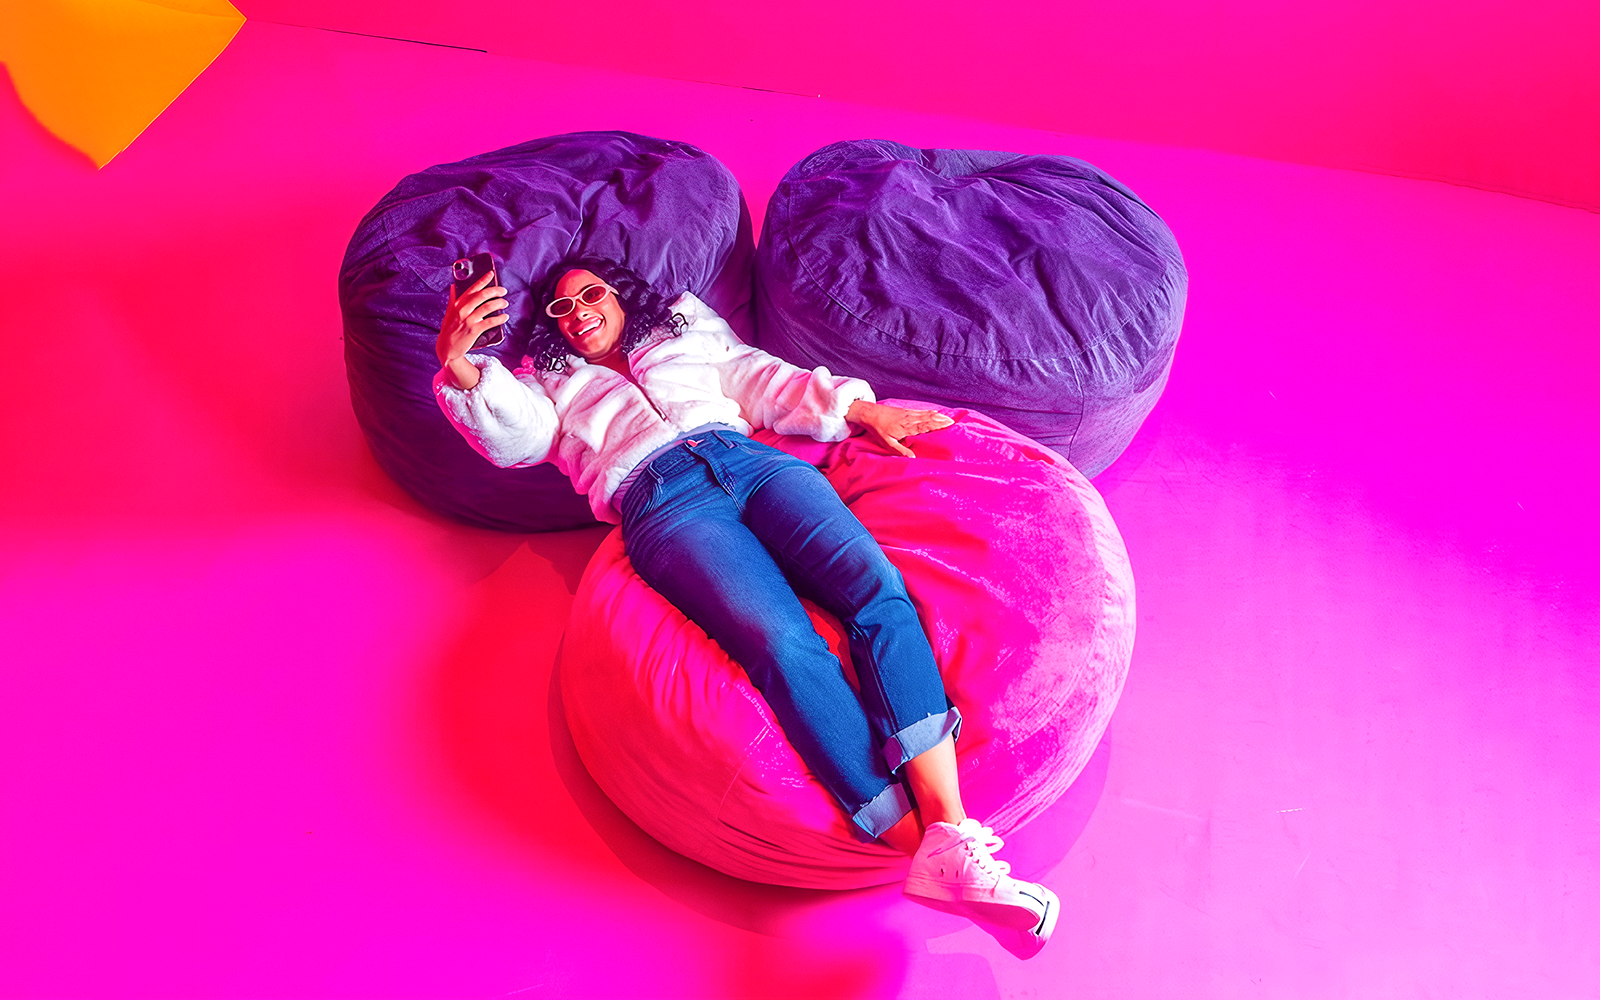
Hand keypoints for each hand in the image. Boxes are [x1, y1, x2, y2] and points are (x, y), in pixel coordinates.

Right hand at [436, 270, 508, 385]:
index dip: (483, 280)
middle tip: (503, 291)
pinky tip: (505, 317)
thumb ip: (453, 299)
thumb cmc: (449, 330)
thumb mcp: (449, 313)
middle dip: (495, 291)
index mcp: (457, 304)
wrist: (447, 348)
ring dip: (499, 303)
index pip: (471, 288)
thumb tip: (453, 286)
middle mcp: (462, 310)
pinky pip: (490, 322)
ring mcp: (468, 320)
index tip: (491, 274)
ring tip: (505, 302)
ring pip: (487, 307)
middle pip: (481, 295)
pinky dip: (499, 318)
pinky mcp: (474, 330)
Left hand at [846, 400, 954, 456]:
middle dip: (941, 420)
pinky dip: (929, 412)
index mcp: (906, 427)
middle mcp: (909, 419)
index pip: (925, 426)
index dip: (937, 425)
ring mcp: (908, 413)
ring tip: (947, 417)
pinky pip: (920, 411)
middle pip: (928, 418)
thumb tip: (914, 458)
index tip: (948, 424)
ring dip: (937, 415)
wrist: (869, 413)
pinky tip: (934, 412)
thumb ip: (900, 451)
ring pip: (925, 414)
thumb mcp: (887, 443)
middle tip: (953, 422)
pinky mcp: (905, 411)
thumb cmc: (877, 429)